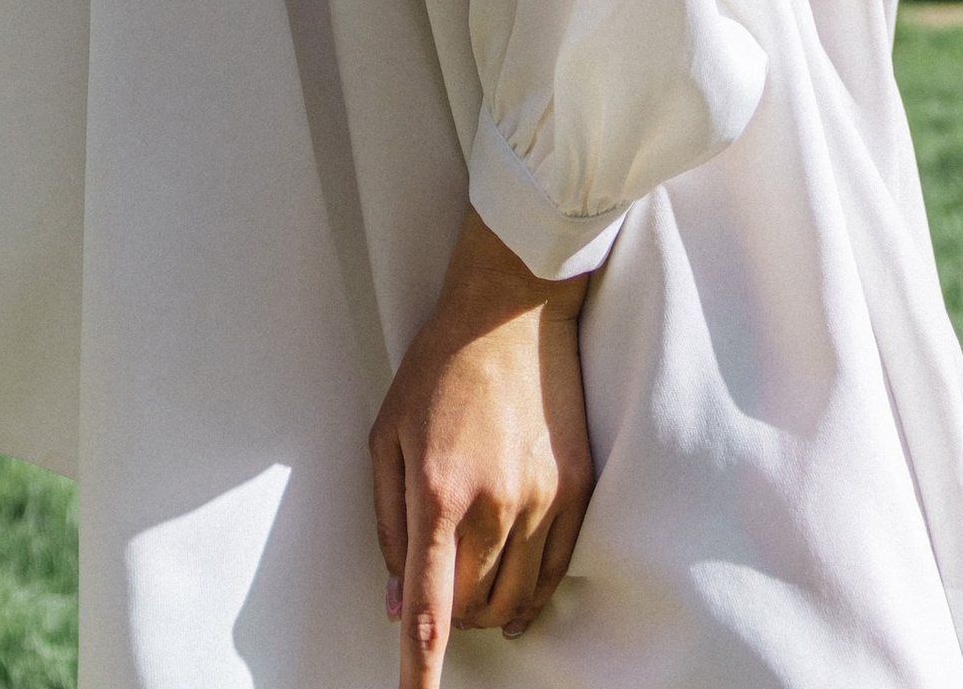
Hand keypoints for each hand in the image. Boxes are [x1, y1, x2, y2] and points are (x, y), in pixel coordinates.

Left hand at [369, 207, 593, 681]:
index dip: (419, 670)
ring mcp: (541, 499)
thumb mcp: (387, 436)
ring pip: (515, 601)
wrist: (512, 310)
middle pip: (473, 611)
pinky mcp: (575, 489)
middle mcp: (494, 504)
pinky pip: (553, 572)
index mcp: (439, 491)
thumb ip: (390, 525)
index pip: (430, 609)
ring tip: (472, 578)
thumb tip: (396, 603)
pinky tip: (515, 590)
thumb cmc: (439, 367)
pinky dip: (530, 594)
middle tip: (436, 584)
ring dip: (488, 609)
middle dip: (449, 616)